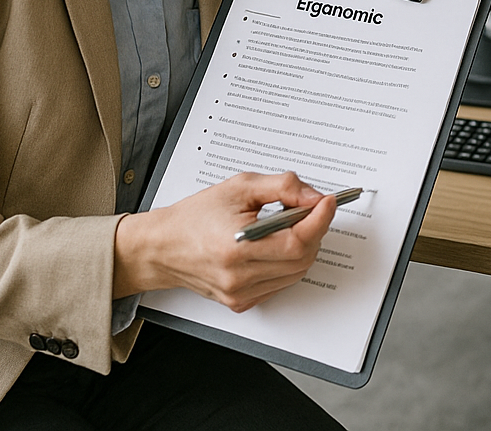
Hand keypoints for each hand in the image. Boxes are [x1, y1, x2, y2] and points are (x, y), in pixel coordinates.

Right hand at [113, 171, 336, 311]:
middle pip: (302, 258)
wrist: (162, 247)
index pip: (297, 241)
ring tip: (288, 226)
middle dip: (313, 230)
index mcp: (236, 248)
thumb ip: (282, 187)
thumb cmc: (195, 217)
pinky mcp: (241, 302)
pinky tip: (274, 247)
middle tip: (307, 210)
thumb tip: (314, 197)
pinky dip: (288, 264)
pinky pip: (282, 283)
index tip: (328, 202)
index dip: (320, 220)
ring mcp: (240, 294)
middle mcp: (239, 277)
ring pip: (296, 272)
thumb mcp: (239, 187)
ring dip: (303, 248)